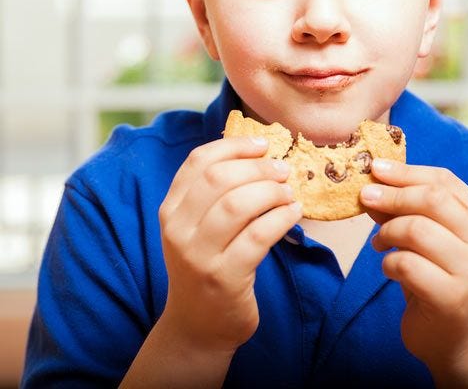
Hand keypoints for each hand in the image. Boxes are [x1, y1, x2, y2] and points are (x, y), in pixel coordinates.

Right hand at [158, 137, 301, 354]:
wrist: (198, 326)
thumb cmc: (207, 265)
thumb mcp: (198, 228)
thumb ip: (215, 194)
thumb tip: (259, 154)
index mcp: (171, 210)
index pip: (198, 162)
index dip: (233, 146)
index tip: (262, 144)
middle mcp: (178, 230)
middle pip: (218, 178)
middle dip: (257, 167)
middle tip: (283, 170)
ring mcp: (198, 256)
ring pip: (237, 205)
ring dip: (271, 192)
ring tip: (288, 193)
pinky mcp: (224, 278)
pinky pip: (258, 236)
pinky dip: (281, 218)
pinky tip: (293, 213)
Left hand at [360, 159, 467, 376]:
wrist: (454, 337)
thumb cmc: (436, 279)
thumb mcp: (422, 239)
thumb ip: (403, 210)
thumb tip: (373, 184)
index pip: (444, 181)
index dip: (406, 171)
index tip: (375, 168)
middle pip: (433, 199)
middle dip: (392, 195)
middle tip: (365, 198)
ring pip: (418, 229)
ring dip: (388, 231)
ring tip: (379, 242)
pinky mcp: (453, 297)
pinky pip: (407, 264)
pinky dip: (388, 262)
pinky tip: (389, 268)